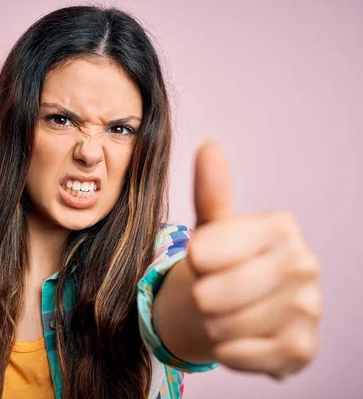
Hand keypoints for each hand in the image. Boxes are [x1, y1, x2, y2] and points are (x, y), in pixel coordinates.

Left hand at [188, 141, 321, 378]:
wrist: (241, 308)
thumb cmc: (224, 262)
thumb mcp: (212, 227)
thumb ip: (211, 191)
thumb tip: (208, 147)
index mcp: (281, 227)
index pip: (206, 251)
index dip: (193, 260)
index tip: (202, 259)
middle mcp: (305, 265)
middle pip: (214, 293)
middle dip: (201, 296)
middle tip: (210, 291)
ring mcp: (309, 309)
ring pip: (225, 327)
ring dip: (211, 324)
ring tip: (222, 313)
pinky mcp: (302, 349)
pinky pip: (240, 355)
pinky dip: (226, 351)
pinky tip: (235, 338)